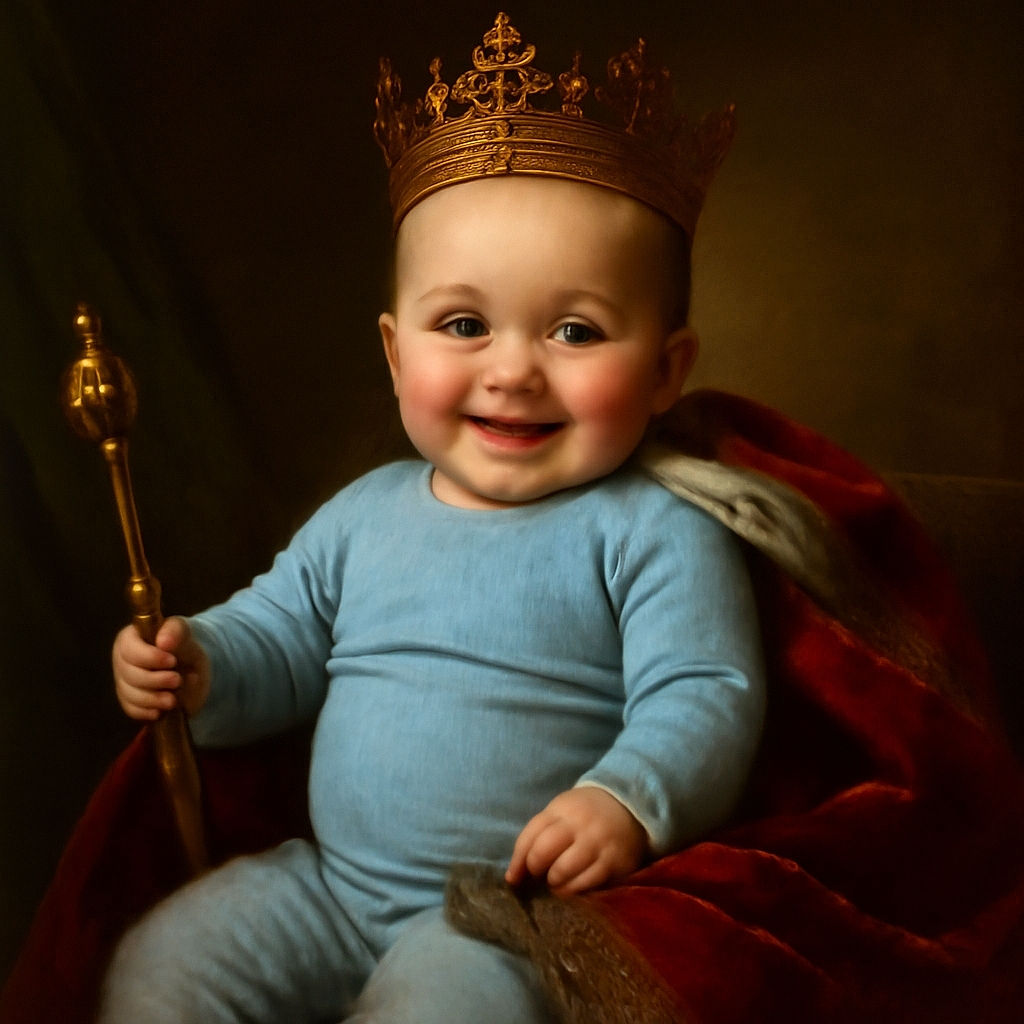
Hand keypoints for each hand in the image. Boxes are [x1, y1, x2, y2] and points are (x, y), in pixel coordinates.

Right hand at [112, 616, 209, 720]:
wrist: (193, 668)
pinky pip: (132, 710)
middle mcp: (122, 660)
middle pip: (129, 674)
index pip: (130, 648)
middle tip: (177, 680)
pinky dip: (147, 712)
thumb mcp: (186, 634)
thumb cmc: (184, 646)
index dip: (150, 657)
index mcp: (130, 638)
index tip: (172, 661)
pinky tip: (160, 710)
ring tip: (173, 699)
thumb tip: (164, 642)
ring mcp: (123, 682)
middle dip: (155, 680)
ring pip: (130, 694)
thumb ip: (176, 632)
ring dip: (153, 699)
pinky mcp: (129, 701)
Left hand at [506, 786, 648, 895]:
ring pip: (562, 872)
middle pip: (542, 852)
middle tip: (540, 876)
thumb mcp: (561, 814)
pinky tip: (574, 887)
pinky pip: (585, 884)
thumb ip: (537, 837)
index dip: (518, 860)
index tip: (514, 878)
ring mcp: (597, 843)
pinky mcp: (614, 862)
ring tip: (557, 882)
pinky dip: (574, 891)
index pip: (530, 835)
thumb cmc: (586, 815)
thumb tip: (512, 877)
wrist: (630, 807)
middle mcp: (578, 824)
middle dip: (535, 870)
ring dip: (554, 883)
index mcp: (561, 809)